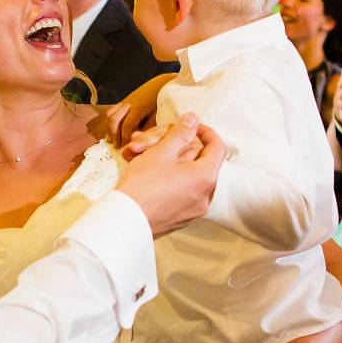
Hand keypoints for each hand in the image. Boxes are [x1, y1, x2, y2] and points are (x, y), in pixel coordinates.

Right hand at [94, 73, 174, 147]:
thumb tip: (140, 140)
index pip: (127, 126)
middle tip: (117, 147)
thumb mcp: (160, 116)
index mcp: (139, 107)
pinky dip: (110, 122)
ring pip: (110, 115)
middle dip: (115, 135)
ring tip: (112, 141)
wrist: (163, 85)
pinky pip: (112, 111)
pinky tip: (112, 132)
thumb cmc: (164, 101)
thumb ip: (149, 128)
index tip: (127, 148)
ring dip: (109, 129)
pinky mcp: (124, 100)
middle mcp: (129, 103)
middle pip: (114, 120)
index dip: (125, 138)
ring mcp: (125, 101)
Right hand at [113, 113, 224, 236]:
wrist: (124, 222)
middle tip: (152, 140)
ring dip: (168, 161)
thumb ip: (180, 133)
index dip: (204, 131)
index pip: (217, 146)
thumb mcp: (161, 152)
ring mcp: (193, 210)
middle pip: (199, 161)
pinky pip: (180, 192)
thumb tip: (193, 119)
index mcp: (205, 178)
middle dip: (176, 146)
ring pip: (187, 176)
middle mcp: (205, 197)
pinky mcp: (180, 218)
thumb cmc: (142, 186)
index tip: (188, 126)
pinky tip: (145, 172)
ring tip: (141, 153)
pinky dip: (167, 179)